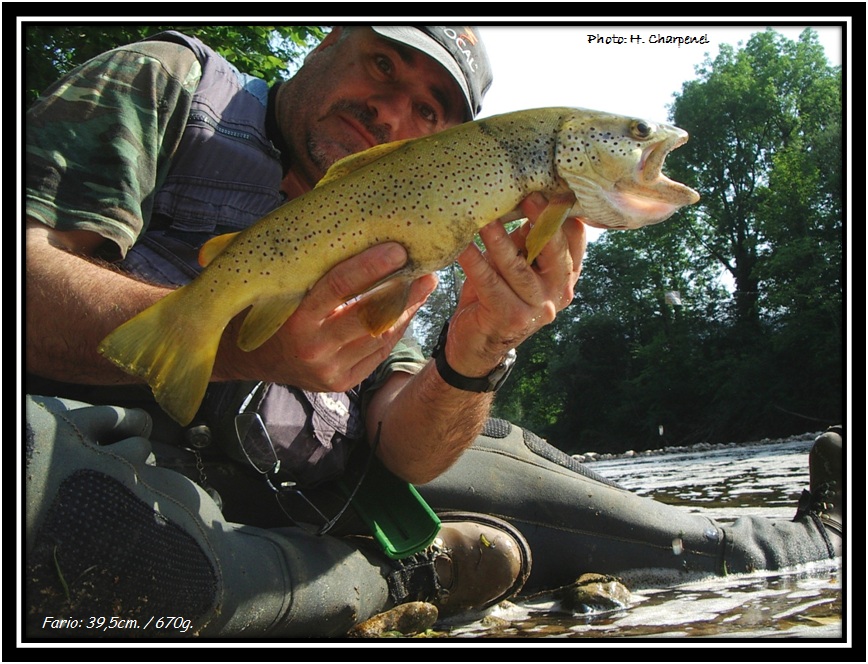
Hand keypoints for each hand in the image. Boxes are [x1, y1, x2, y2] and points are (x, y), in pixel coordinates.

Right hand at [227, 242, 437, 391]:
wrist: (249, 357)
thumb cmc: (270, 308)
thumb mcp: (285, 286)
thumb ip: (316, 268)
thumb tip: (357, 229)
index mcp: (295, 318)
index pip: (338, 287)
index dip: (370, 267)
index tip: (397, 249)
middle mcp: (313, 347)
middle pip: (369, 316)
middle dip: (402, 290)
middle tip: (425, 268)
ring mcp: (328, 369)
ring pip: (380, 336)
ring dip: (407, 309)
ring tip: (424, 284)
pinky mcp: (341, 383)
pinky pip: (378, 353)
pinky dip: (395, 328)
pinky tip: (408, 308)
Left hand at [446, 193, 586, 375]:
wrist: (478, 345)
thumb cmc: (496, 295)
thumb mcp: (517, 264)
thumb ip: (526, 239)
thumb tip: (524, 195)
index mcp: (565, 276)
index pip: (575, 239)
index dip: (565, 213)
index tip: (552, 186)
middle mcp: (557, 293)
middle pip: (555, 252)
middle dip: (542, 222)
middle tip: (529, 196)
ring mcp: (536, 308)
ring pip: (518, 267)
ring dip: (499, 240)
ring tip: (485, 218)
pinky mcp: (509, 317)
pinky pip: (489, 283)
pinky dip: (474, 262)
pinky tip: (462, 246)